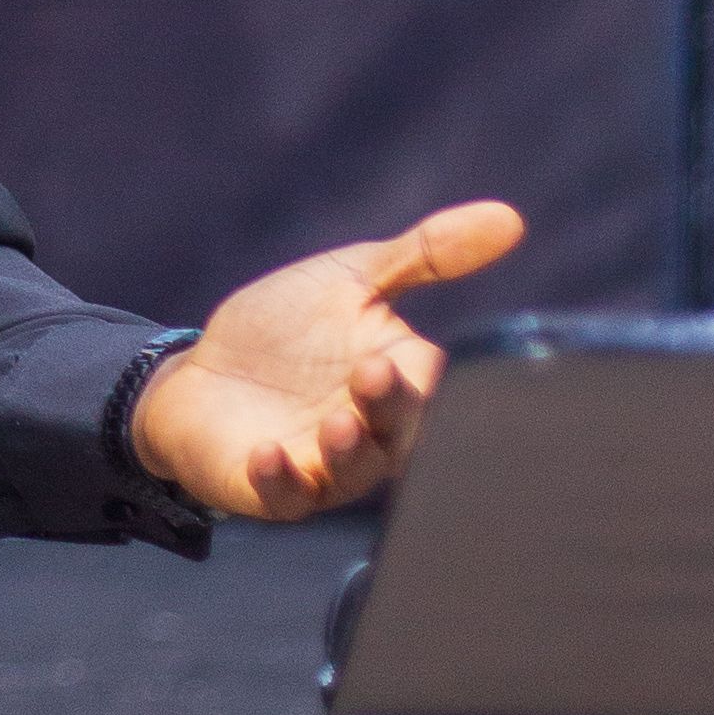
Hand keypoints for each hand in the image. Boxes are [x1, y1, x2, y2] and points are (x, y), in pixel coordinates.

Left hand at [124, 200, 526, 522]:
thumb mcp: (355, 277)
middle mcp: (375, 431)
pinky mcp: (272, 488)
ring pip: (350, 470)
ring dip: (347, 451)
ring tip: (339, 424)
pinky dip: (279, 480)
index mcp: (404, 379)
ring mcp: (324, 465)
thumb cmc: (288, 328)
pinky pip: (285, 496)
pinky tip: (266, 454)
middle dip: (390, 406)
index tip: (427, 358)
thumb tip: (510, 218)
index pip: (438, 385)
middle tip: (373, 372)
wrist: (203, 371)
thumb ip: (427, 254)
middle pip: (400, 431)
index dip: (434, 377)